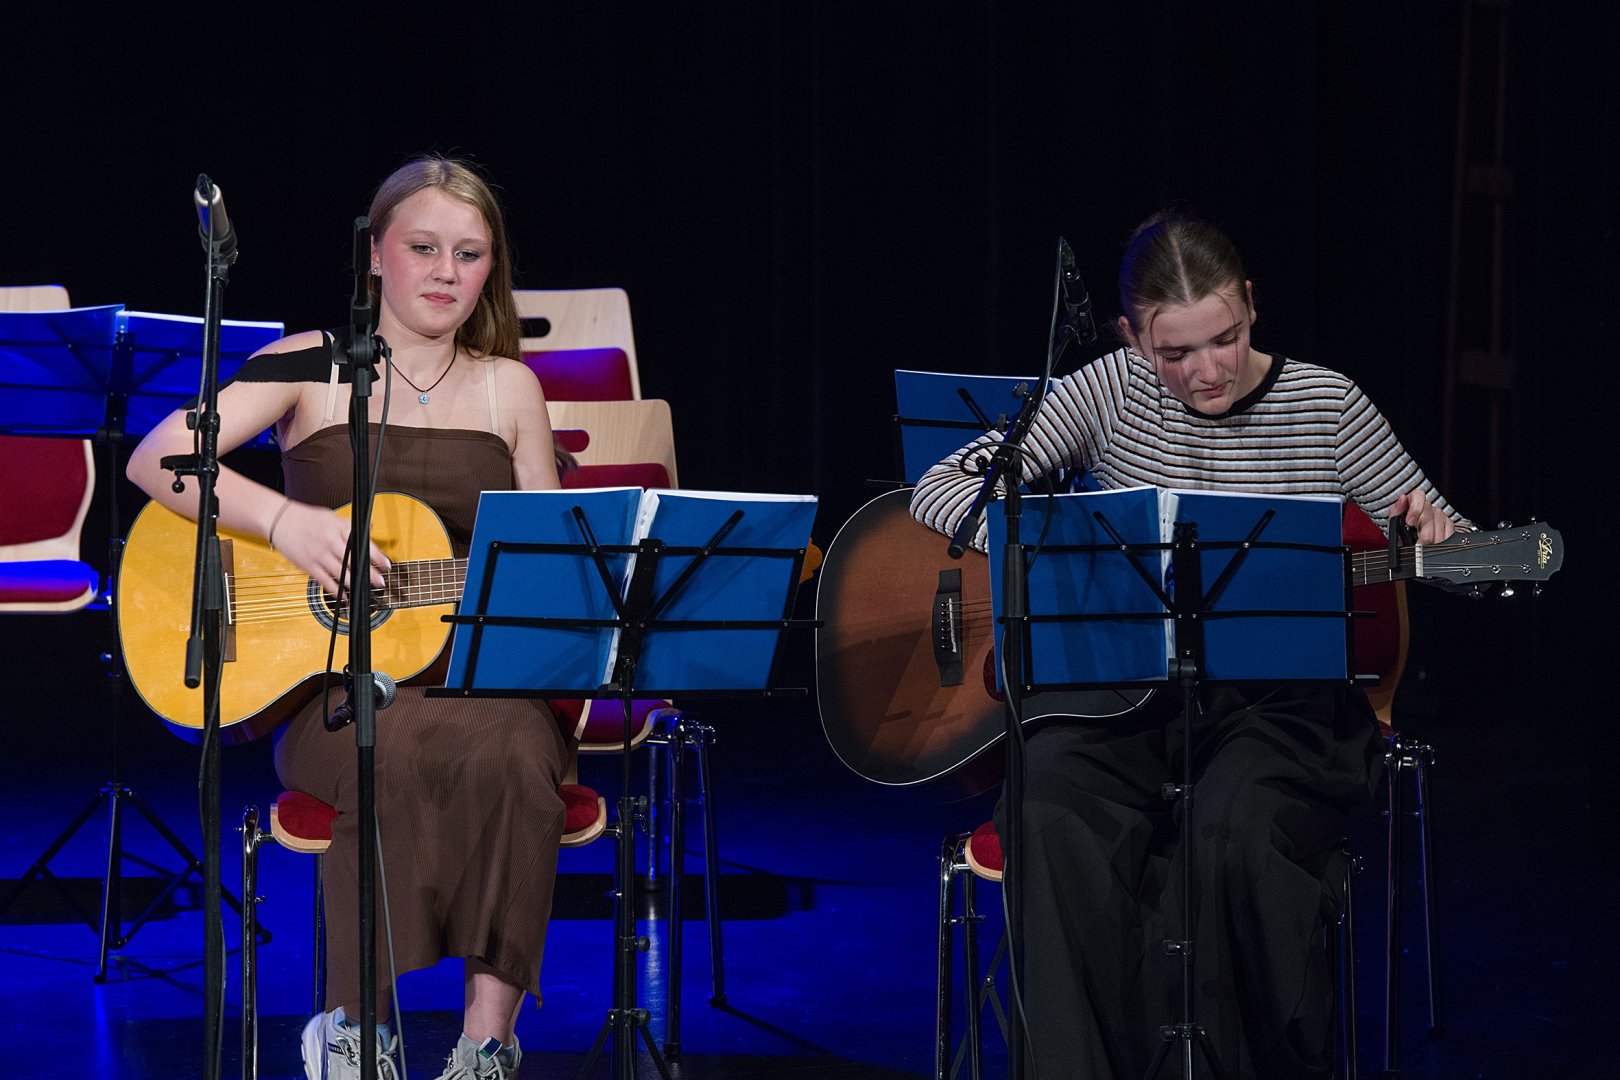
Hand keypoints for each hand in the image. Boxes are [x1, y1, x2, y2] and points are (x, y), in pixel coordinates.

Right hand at [270, 500, 388, 596]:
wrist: (280, 519)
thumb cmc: (306, 518)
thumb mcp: (332, 516)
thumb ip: (351, 525)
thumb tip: (370, 527)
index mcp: (339, 528)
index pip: (363, 544)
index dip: (377, 556)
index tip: (386, 565)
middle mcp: (330, 541)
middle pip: (354, 560)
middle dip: (370, 573)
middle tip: (380, 581)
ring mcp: (319, 554)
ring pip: (341, 573)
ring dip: (356, 583)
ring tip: (366, 589)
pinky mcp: (308, 565)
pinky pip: (325, 581)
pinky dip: (336, 590)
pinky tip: (344, 596)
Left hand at [1390, 490, 1456, 544]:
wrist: (1407, 547)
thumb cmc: (1400, 534)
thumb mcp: (1394, 523)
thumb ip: (1396, 510)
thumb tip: (1403, 498)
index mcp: (1412, 502)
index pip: (1418, 495)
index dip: (1415, 508)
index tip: (1409, 523)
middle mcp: (1427, 507)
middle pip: (1429, 514)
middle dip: (1423, 531)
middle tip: (1418, 543)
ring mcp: (1438, 515)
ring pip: (1440, 522)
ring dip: (1433, 538)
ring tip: (1425, 546)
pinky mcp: (1448, 524)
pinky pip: (1449, 529)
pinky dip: (1442, 539)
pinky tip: (1435, 544)